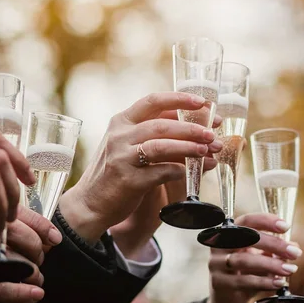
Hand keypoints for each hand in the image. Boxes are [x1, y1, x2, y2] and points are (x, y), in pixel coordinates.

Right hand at [0, 205, 60, 302]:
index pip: (12, 212)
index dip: (40, 226)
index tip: (54, 238)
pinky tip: (32, 295)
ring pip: (5, 260)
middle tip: (41, 260)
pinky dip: (17, 293)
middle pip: (12, 233)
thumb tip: (44, 233)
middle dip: (35, 249)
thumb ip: (0, 226)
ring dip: (29, 272)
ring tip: (36, 278)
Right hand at [58, 92, 222, 243]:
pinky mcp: (127, 180)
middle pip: (162, 124)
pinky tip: (188, 173)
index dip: (180, 99)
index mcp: (122, 121)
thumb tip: (201, 131)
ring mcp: (121, 157)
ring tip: (207, 151)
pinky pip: (160, 172)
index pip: (154, 101)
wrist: (91, 203)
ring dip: (188, 148)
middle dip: (191, 128)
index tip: (203, 103)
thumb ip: (157, 133)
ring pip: (161, 146)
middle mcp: (119, 135)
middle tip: (212, 134)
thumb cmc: (117, 170)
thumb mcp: (130, 144)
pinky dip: (179, 171)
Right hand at [203, 213, 302, 302]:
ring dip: (271, 264)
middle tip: (295, 252)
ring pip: (245, 259)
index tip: (285, 226)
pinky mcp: (219, 282)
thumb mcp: (260, 258)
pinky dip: (264, 282)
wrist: (227, 299)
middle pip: (246, 237)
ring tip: (290, 269)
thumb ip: (274, 251)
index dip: (266, 221)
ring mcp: (216, 263)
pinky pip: (244, 281)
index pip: (247, 220)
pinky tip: (279, 282)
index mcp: (230, 232)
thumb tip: (294, 246)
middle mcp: (220, 244)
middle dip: (273, 243)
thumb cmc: (245, 272)